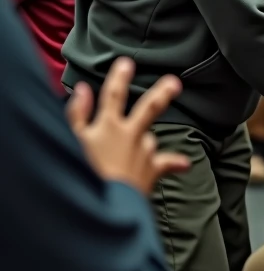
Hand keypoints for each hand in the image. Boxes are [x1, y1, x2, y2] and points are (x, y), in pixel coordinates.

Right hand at [67, 58, 189, 195]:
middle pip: (148, 108)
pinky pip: (166, 163)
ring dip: (144, 142)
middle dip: (162, 93)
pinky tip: (185, 164)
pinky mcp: (151, 171)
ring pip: (149, 138)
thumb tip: (82, 89)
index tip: (127, 63)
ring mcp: (144, 153)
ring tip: (128, 158)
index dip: (120, 77)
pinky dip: (175, 162)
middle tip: (174, 83)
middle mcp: (130, 135)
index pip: (114, 95)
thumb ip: (77, 113)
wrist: (103, 207)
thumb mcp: (72, 142)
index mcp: (109, 126)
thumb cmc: (84, 174)